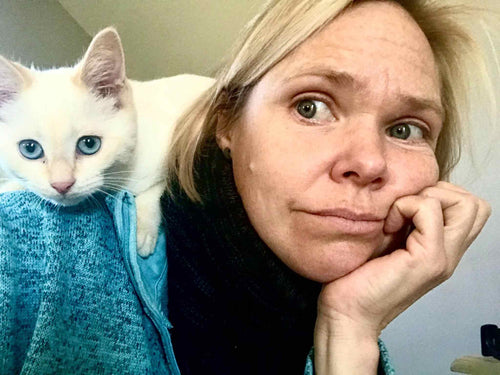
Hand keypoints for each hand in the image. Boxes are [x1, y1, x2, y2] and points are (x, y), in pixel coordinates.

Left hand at [314, 181, 490, 373]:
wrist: (347, 314)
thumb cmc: (356, 278)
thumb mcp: (386, 242)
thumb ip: (405, 223)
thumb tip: (404, 191)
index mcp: (442, 251)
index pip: (471, 209)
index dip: (441, 194)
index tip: (405, 208)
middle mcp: (449, 255)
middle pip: (475, 205)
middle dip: (439, 191)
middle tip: (405, 208)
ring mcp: (442, 258)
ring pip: (465, 204)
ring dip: (424, 198)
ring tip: (396, 218)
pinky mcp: (427, 259)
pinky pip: (429, 210)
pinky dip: (405, 206)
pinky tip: (386, 226)